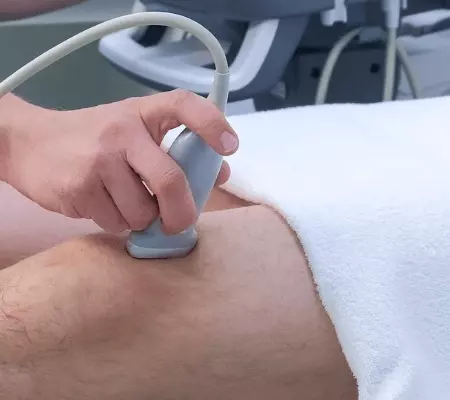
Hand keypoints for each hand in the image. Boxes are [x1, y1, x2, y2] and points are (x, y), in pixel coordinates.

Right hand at [5, 90, 238, 233]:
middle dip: (182, 212)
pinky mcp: (79, 190)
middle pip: (170, 181)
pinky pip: (116, 222)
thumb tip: (219, 175)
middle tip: (180, 222)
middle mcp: (122, 132)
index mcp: (141, 112)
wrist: (30, 143)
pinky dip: (117, 221)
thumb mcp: (133, 132)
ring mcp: (98, 162)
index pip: (183, 104)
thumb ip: (175, 150)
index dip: (212, 124)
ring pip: (143, 212)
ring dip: (141, 217)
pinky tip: (103, 203)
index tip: (230, 147)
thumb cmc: (93, 138)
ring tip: (125, 201)